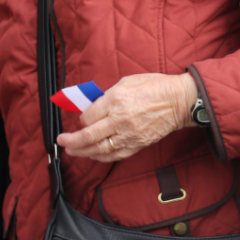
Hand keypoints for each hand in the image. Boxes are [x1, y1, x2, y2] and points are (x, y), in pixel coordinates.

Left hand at [57, 73, 195, 162]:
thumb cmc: (153, 87)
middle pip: (90, 135)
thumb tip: (92, 107)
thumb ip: (107, 96)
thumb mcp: (125, 82)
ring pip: (100, 148)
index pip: (88, 116)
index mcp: (115, 100)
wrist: (178, 101)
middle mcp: (120, 120)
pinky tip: (92, 156)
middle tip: (61, 141)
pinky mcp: (138, 144)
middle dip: (72, 140)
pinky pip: (116, 154)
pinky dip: (101, 156)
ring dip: (83, 152)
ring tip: (72, 151)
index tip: (80, 119)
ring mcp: (129, 134)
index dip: (81, 119)